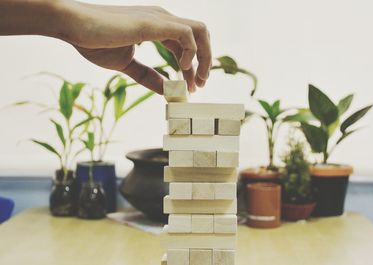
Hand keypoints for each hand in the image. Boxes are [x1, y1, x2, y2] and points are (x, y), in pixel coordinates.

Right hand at [68, 3, 210, 92]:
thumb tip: (166, 90)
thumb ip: (148, 76)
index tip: (192, 87)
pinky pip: (187, 34)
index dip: (192, 67)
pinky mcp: (154, 23)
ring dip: (204, 57)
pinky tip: (181, 68)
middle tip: (200, 86)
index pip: (185, 46)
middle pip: (200, 36)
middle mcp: (162, 19)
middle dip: (205, 62)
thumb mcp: (127, 65)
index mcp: (157, 27)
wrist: (74, 27)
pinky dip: (190, 53)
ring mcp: (160, 18)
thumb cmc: (95, 41)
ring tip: (196, 80)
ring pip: (200, 32)